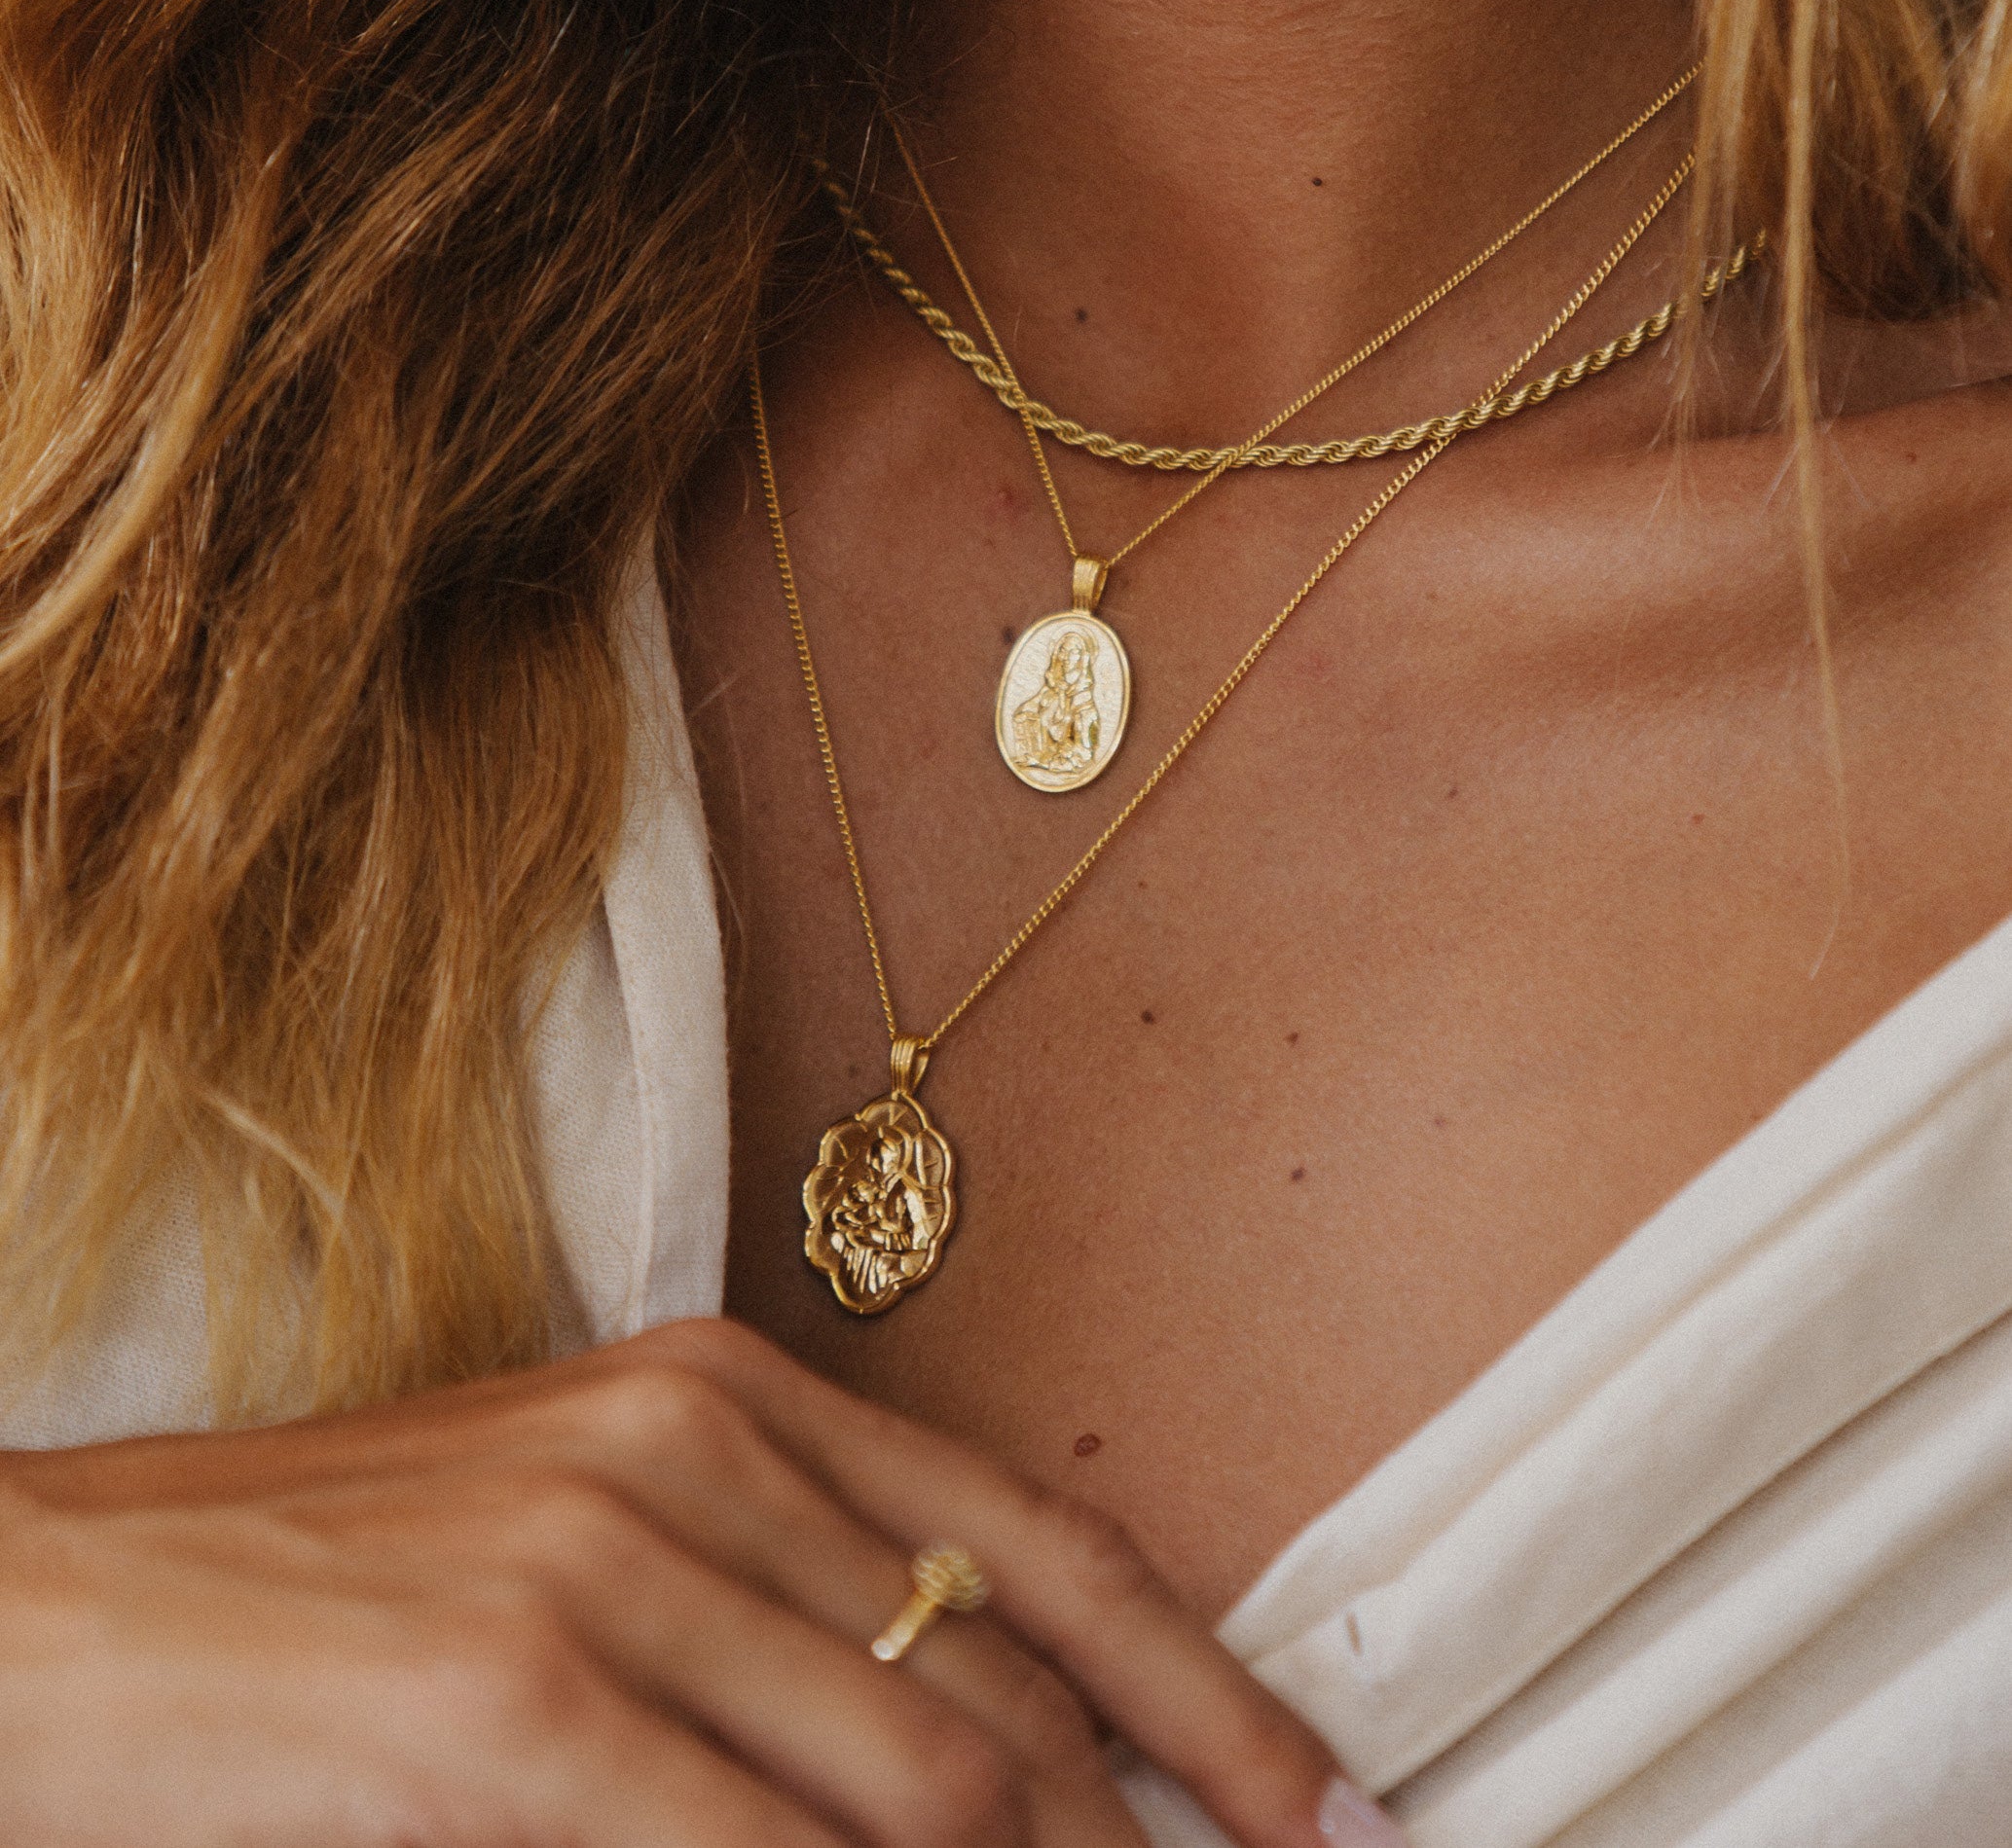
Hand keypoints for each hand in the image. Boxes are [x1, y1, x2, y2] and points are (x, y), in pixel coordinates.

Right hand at [0, 1317, 1374, 1846]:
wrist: (73, 1604)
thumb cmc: (344, 1585)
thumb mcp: (599, 1546)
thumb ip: (785, 1624)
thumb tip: (970, 1762)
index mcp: (735, 1389)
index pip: (1041, 1544)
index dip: (1202, 1689)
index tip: (1311, 1804)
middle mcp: (695, 1444)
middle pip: (1002, 1684)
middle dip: (1141, 1837)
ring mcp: (606, 1562)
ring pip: (921, 1783)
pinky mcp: (511, 1701)